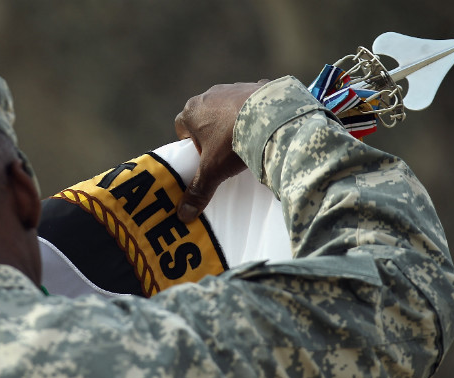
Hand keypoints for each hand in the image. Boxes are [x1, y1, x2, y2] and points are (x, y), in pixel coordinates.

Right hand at [174, 80, 267, 222]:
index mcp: (192, 111)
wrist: (271, 119)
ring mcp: (234, 87)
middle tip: (225, 152)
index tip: (204, 157)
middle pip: (204, 117)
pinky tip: (264, 127)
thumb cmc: (233, 142)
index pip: (182, 128)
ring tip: (247, 141)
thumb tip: (182, 216)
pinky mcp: (257, 85)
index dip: (191, 145)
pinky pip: (252, 100)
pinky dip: (255, 111)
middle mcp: (209, 94)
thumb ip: (198, 191)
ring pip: (227, 107)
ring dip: (233, 121)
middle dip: (212, 133)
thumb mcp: (213, 171)